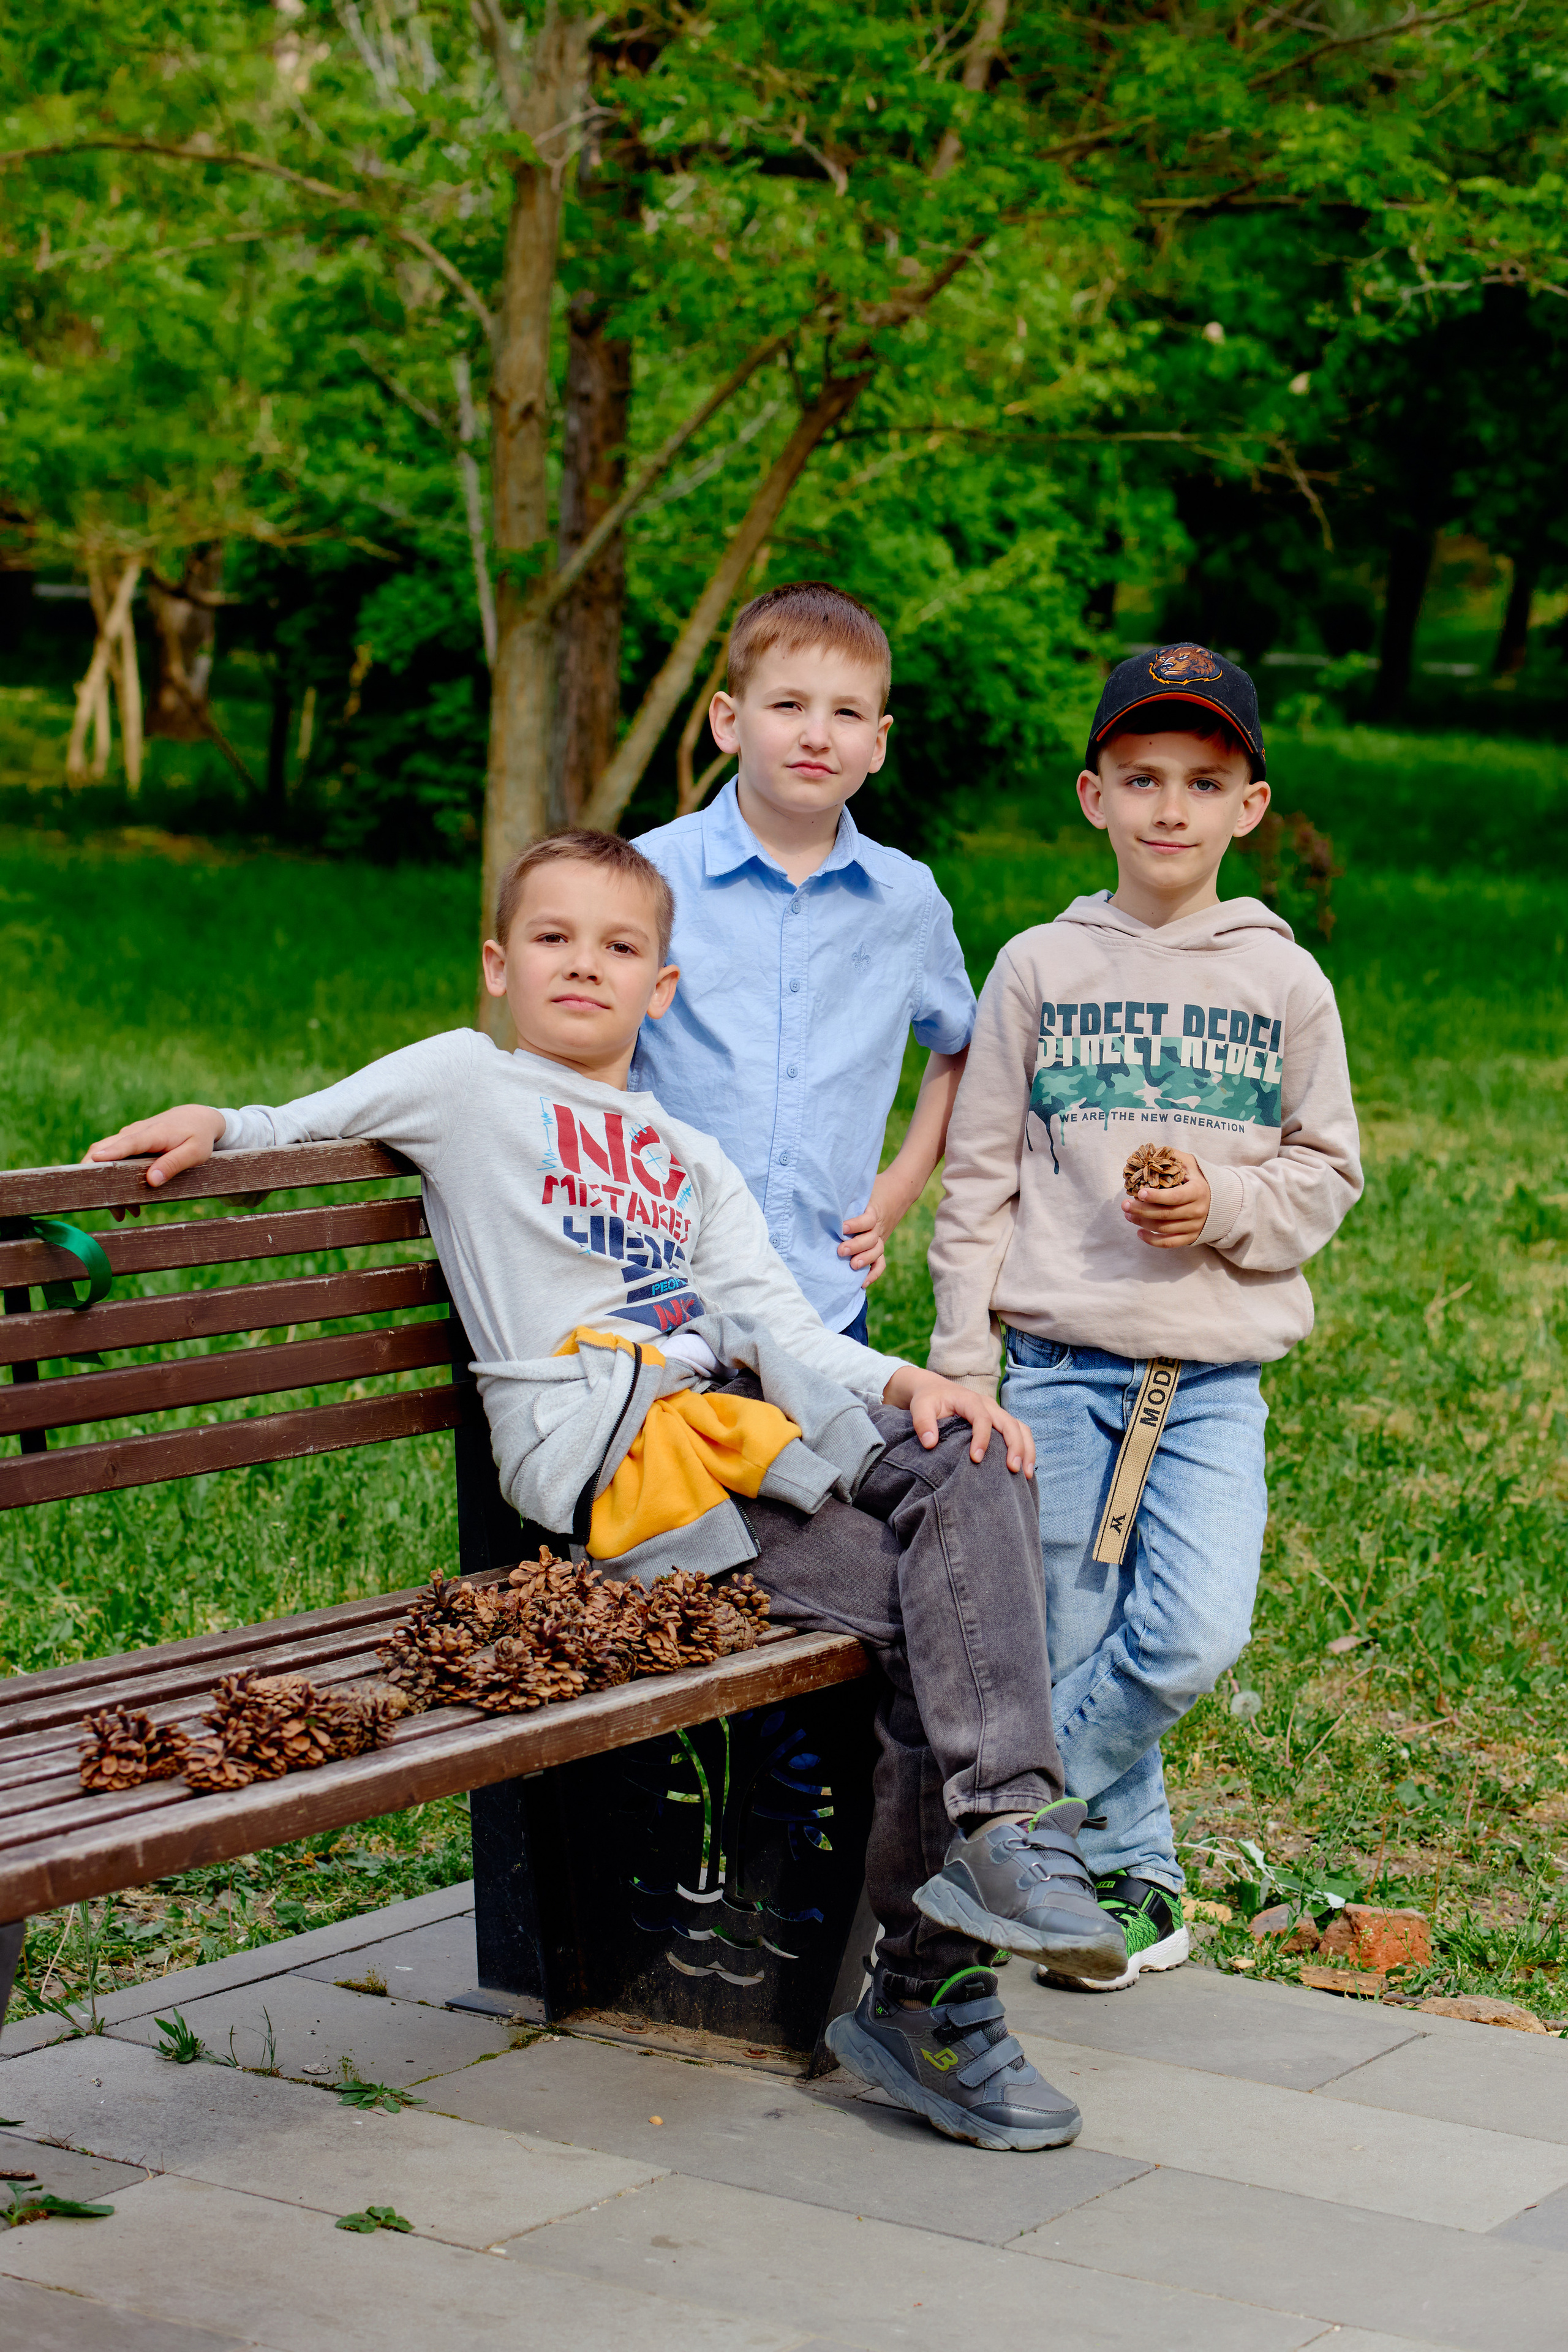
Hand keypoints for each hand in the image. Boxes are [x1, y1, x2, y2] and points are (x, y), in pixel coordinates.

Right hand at [84, 1105, 225, 1197]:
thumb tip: (152, 1181)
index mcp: (154, 1133)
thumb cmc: (198, 1136)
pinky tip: (127, 1202)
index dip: (112, 1152)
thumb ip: (173, 1164)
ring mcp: (129, 1135)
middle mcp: (136, 1131)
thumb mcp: (195, 1152)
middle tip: (105, 1204)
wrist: (196, 1118)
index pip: (129, 1143)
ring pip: (106, 1155)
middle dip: (98, 1175)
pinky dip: (113, 1178)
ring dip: (106, 1181)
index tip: (95, 1161)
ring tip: (121, 1213)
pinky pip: (114, 1158)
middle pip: (105, 1148)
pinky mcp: (129, 1141)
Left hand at [838, 1186, 891, 1283]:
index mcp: (873, 1211)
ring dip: (865, 1260)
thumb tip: (826, 1197)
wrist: (898, 1191)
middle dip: (856, 1246)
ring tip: (852, 1266)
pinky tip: (863, 1283)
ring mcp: (880, 1237)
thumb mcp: (863, 1188)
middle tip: (841, 1250)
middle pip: (870, 1239)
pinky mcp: (880, 1245)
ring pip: (876, 1251)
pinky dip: (873, 1273)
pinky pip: (880, 1262)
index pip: (867, 1220)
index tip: (842, 1228)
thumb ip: (850, 1195)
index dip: (855, 1225)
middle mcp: (878, 1227)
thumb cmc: (874, 1188)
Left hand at [882, 1365, 1035, 1475]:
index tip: (976, 1459)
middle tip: (1014, 1470)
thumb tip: (930, 1443)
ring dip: (1026, 1450)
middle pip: (1010, 1423)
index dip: (982, 1438)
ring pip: (1020, 1428)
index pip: (982, 1419)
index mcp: (970, 1400)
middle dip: (1015, 1446)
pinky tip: (1024, 1469)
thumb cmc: (928, 1400)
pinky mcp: (999, 1422)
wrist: (934, 1390)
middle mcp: (988, 1405)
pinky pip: (1018, 1432)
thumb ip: (922, 1422)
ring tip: (1026, 1474)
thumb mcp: (920, 1407)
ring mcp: (996, 1413)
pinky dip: (1025, 1449)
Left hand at [1121, 1149, 1209, 1248]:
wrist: (1222, 1202)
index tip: (1139, 1193)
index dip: (1156, 1197)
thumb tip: (1151, 1152)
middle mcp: (1197, 1211)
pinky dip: (1152, 1240)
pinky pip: (1169, 1243)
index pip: (1175, 1197)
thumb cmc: (1198, 1180)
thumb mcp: (1191, 1164)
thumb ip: (1173, 1156)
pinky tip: (1139, 1232)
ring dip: (1142, 1222)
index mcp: (1197, 1191)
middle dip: (1141, 1210)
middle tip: (1124, 1205)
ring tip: (1128, 1214)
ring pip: (1164, 1229)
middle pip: (1165, 1215)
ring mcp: (1194, 1226)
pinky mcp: (1190, 1238)